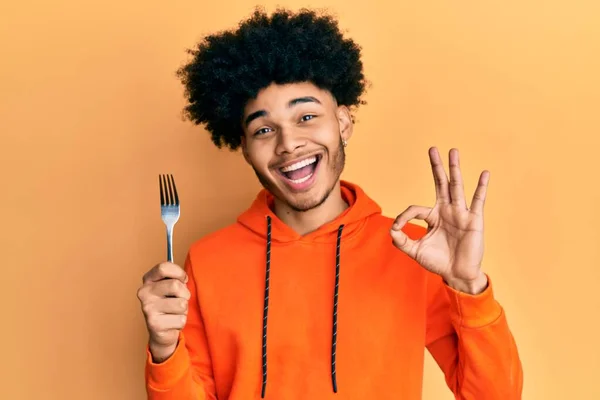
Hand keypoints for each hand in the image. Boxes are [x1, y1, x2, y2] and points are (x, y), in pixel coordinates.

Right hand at [137, 262, 189, 362]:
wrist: (161, 331)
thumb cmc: (170, 304)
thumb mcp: (172, 288)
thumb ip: (177, 279)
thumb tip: (184, 278)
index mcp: (149, 280)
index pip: (163, 267)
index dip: (179, 272)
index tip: (183, 279)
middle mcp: (144, 292)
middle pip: (175, 285)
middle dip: (184, 294)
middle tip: (180, 300)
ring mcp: (148, 308)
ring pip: (181, 304)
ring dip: (184, 310)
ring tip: (175, 312)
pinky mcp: (154, 324)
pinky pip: (181, 319)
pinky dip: (181, 322)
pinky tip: (172, 323)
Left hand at [390, 147, 488, 293]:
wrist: (457, 274)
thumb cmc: (438, 261)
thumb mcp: (415, 251)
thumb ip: (401, 240)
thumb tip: (391, 229)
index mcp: (433, 216)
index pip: (415, 208)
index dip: (403, 216)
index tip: (397, 227)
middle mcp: (446, 210)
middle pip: (440, 184)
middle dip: (436, 167)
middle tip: (432, 149)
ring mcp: (461, 213)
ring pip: (456, 187)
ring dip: (454, 169)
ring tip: (453, 151)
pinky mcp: (474, 220)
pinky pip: (478, 201)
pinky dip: (482, 187)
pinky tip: (485, 173)